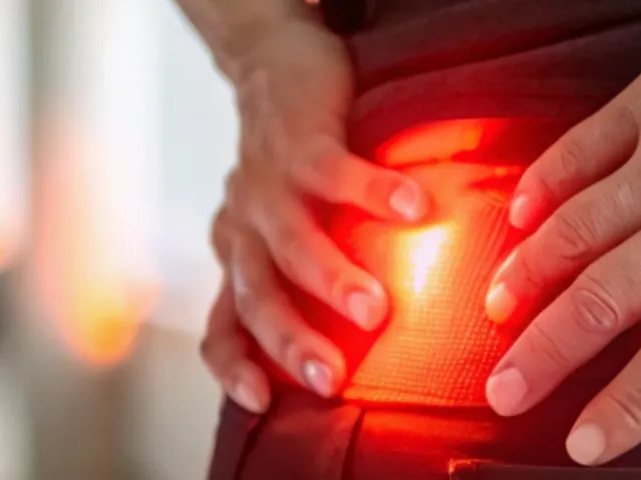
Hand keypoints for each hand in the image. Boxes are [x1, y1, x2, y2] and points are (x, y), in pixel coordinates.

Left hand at [198, 22, 429, 412]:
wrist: (274, 64)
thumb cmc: (295, 165)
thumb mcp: (285, 228)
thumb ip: (304, 281)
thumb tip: (359, 348)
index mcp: (241, 258)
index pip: (223, 326)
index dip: (234, 365)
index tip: (261, 402)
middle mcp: (245, 228)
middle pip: (260, 297)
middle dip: (294, 341)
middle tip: (332, 378)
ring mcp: (269, 185)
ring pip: (294, 241)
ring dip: (334, 279)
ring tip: (377, 310)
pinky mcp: (300, 140)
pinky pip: (337, 171)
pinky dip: (376, 191)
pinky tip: (417, 205)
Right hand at [480, 0, 640, 464]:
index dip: (633, 404)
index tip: (587, 445)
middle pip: (612, 301)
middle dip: (549, 356)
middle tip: (502, 394)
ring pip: (581, 229)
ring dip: (531, 277)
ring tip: (493, 315)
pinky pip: (583, 150)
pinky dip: (545, 188)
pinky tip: (516, 219)